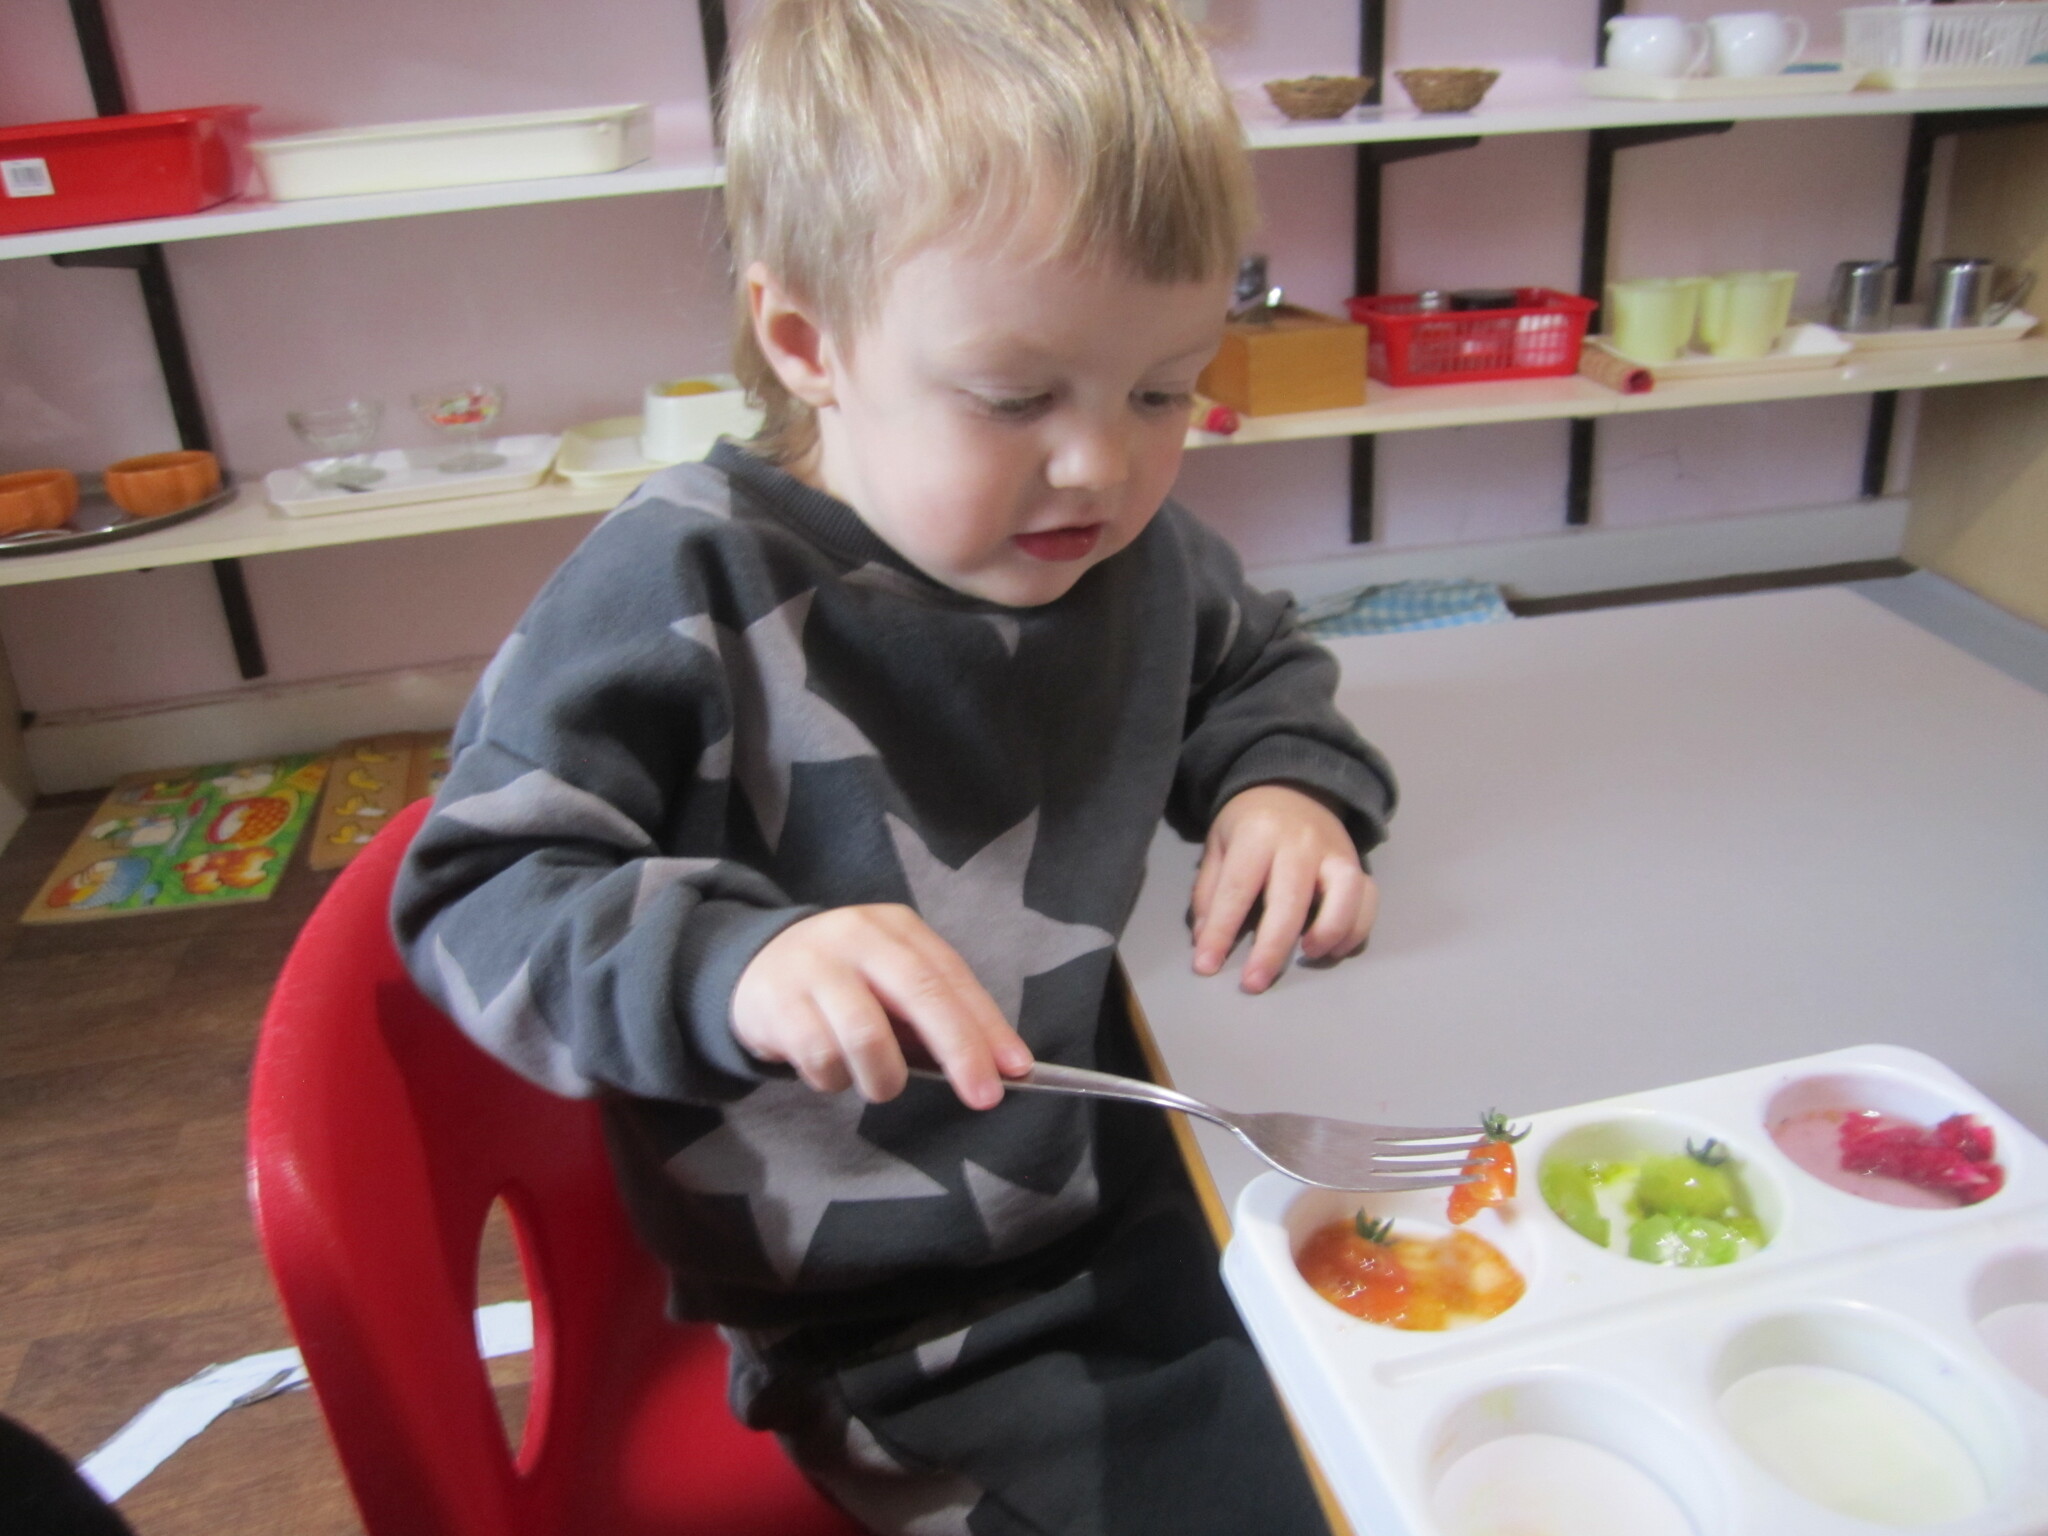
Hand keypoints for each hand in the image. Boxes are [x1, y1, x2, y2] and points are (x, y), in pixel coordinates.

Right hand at [730, 904, 1032, 1107]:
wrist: (751, 966)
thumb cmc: (843, 983)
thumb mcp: (889, 980)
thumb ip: (934, 1013)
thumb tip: (993, 1066)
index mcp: (897, 928)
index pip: (951, 976)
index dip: (988, 1025)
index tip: (1016, 1068)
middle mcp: (857, 937)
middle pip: (920, 995)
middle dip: (960, 1051)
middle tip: (984, 1096)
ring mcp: (814, 968)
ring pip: (868, 1040)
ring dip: (884, 1079)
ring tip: (877, 1081)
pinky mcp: (777, 1004)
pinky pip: (822, 1061)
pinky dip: (835, 1081)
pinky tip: (830, 1069)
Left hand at [1189, 785, 1376, 993]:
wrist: (1292, 785)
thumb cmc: (1249, 823)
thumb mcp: (1218, 845)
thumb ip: (1210, 892)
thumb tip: (1204, 941)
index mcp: (1257, 834)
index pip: (1237, 889)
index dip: (1221, 931)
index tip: (1207, 966)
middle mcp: (1300, 842)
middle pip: (1290, 899)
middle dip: (1272, 948)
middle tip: (1254, 982)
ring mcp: (1335, 851)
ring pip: (1345, 893)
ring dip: (1329, 931)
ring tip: (1309, 955)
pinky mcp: (1359, 863)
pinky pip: (1368, 898)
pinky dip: (1357, 928)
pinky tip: (1334, 949)